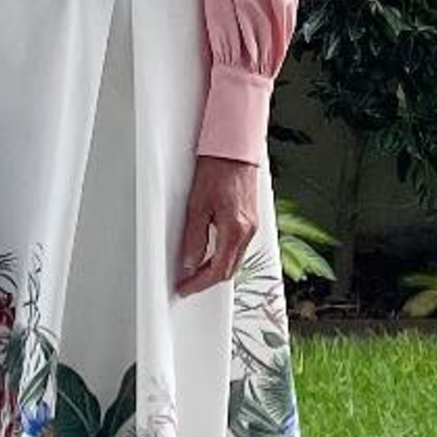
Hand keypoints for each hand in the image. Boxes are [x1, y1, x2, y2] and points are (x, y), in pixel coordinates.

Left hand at [174, 153, 259, 295]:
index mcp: (235, 230)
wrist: (234, 149)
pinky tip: (211, 252)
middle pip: (229, 269)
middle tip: (188, 282)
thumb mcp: (197, 205)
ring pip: (235, 259)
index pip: (218, 270)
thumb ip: (194, 238)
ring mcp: (252, 226)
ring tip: (195, 269)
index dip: (199, 283)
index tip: (185, 288)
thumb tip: (190, 262)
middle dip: (207, 279)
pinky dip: (224, 255)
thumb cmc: (217, 169)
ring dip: (216, 268)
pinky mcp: (251, 219)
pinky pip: (239, 247)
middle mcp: (248, 231)